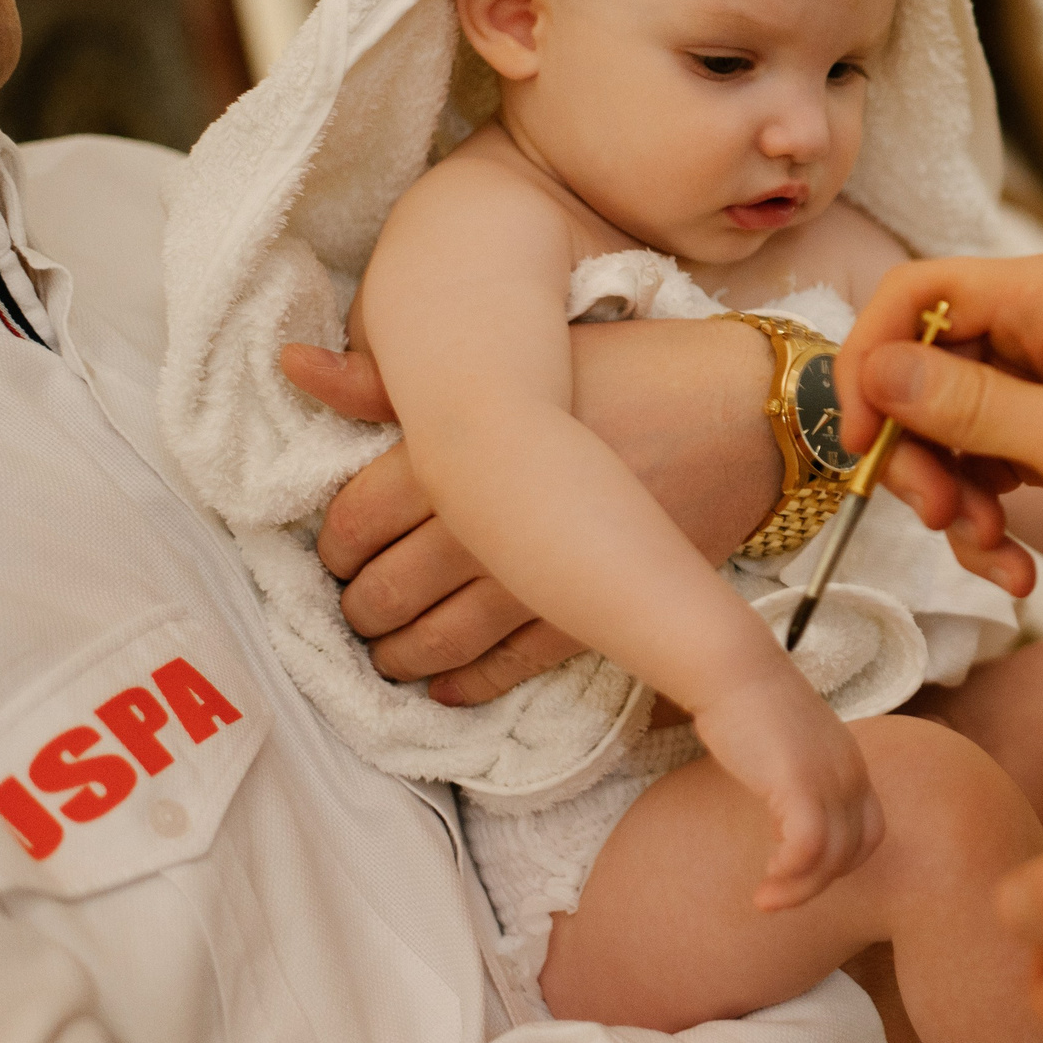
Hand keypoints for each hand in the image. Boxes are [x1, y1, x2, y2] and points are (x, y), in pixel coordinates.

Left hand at [283, 319, 781, 701]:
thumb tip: (296, 365)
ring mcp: (547, 567)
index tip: (335, 556)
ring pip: (441, 636)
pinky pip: (510, 663)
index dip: (333, 547)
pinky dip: (470, 683)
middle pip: (388, 586)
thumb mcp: (518, 356)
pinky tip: (449, 686)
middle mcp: (497, 510)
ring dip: (403, 656)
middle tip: (355, 613)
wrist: (747, 412)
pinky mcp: (596, 607)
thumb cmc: (630, 370)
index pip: (357, 515)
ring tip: (391, 655)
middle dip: (359, 611)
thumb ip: (399, 381)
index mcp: (468, 441)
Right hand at [690, 671, 884, 911]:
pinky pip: (809, 844)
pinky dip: (790, 870)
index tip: (799, 871)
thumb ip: (799, 783)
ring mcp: (831, 777)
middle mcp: (851, 774)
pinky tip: (765, 876)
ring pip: (833, 856)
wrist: (734, 670)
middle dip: (816, 885)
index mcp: (852, 767)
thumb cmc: (751, 708)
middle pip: (854, 851)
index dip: (838, 863)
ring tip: (764, 900)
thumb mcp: (789, 752)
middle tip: (775, 900)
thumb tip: (784, 819)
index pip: (870, 833)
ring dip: (799, 888)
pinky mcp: (800, 780)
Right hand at [838, 253, 1042, 568]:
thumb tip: (873, 371)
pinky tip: (1014, 564)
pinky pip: (984, 463)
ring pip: (944, 426)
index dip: (868, 361)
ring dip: (951, 497)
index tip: (861, 442)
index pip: (913, 293)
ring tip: (995, 551)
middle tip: (940, 516)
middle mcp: (1037, 322)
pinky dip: (984, 515)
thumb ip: (972, 406)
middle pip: (918, 368)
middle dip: (916, 451)